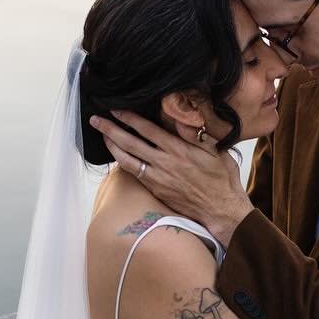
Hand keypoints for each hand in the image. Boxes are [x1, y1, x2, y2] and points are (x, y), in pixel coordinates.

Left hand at [88, 111, 252, 244]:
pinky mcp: (156, 190)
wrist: (220, 209)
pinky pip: (134, 174)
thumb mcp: (216, 151)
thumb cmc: (221, 179)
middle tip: (96, 120)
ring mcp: (158, 178)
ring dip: (112, 146)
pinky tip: (118, 156)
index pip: (147, 129)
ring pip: (127, 160)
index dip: (129, 118)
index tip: (116, 109)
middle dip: (111, 129)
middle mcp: (164, 163)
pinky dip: (123, 163)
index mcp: (179, 149)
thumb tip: (179, 118)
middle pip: (130, 143)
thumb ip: (195, 134)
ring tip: (101, 136)